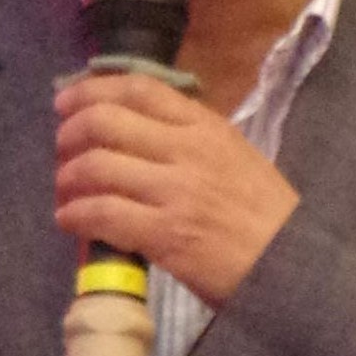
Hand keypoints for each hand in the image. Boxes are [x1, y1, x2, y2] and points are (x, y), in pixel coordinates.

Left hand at [52, 71, 301, 308]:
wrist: (294, 266)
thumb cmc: (267, 218)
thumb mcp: (238, 159)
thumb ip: (192, 141)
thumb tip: (138, 135)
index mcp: (207, 128)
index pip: (139, 89)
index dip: (92, 90)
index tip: (67, 103)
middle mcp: (188, 151)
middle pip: (106, 122)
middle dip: (69, 134)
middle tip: (61, 152)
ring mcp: (175, 192)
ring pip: (96, 167)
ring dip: (67, 178)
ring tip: (64, 192)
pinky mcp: (165, 235)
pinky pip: (101, 214)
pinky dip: (74, 215)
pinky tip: (70, 221)